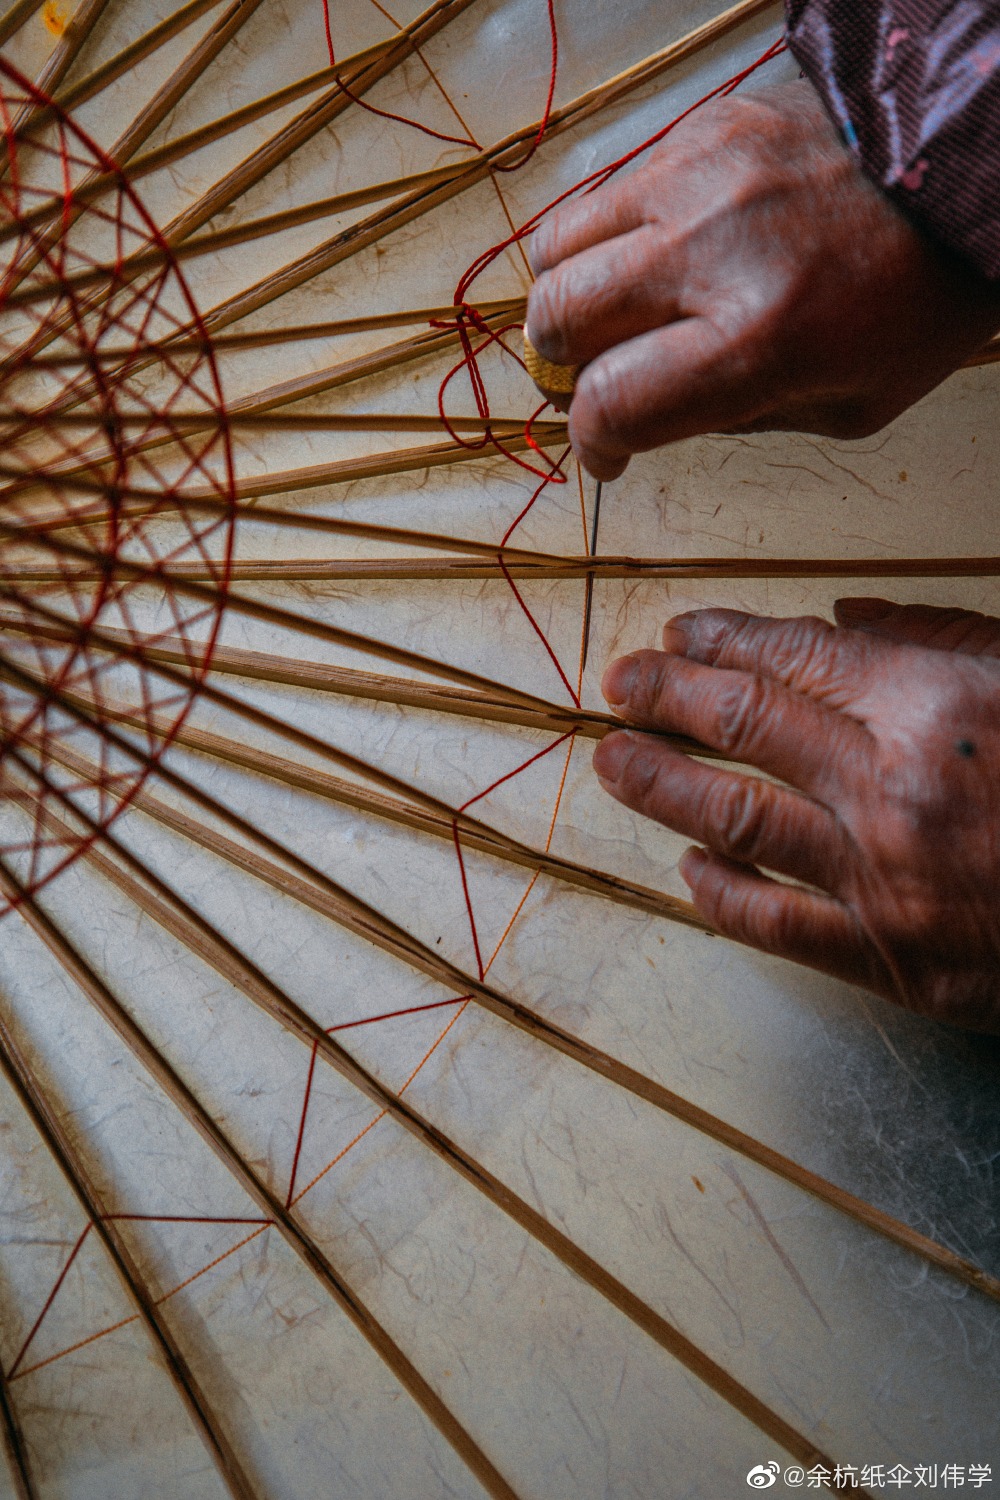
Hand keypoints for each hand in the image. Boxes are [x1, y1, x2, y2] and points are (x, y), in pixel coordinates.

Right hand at [525, 79, 999, 479]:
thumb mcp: (846, 408)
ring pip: (559, 245)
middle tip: (594, 378)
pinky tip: (657, 256)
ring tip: (610, 315)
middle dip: (561, 366)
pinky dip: (613, 237)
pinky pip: (611, 191)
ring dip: (568, 294)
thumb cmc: (921, 297)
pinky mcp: (700, 128)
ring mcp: (696, 175)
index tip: (607, 451)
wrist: (967, 172)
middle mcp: (710, 249)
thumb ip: (737, 420)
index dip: (594, 441)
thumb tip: (651, 416)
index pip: (610, 402)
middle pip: (558, 317)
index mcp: (756, 338)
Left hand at [592, 600, 999, 1032]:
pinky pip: (777, 925)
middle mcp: (893, 788)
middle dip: (664, 698)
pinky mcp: (894, 962)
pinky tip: (689, 869)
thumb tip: (843, 621)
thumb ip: (941, 637)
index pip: (789, 657)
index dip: (717, 642)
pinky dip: (721, 894)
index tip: (675, 637)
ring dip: (661, 787)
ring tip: (614, 763)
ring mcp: (886, 881)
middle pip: (742, 726)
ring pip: (736, 821)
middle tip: (616, 685)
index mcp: (935, 704)